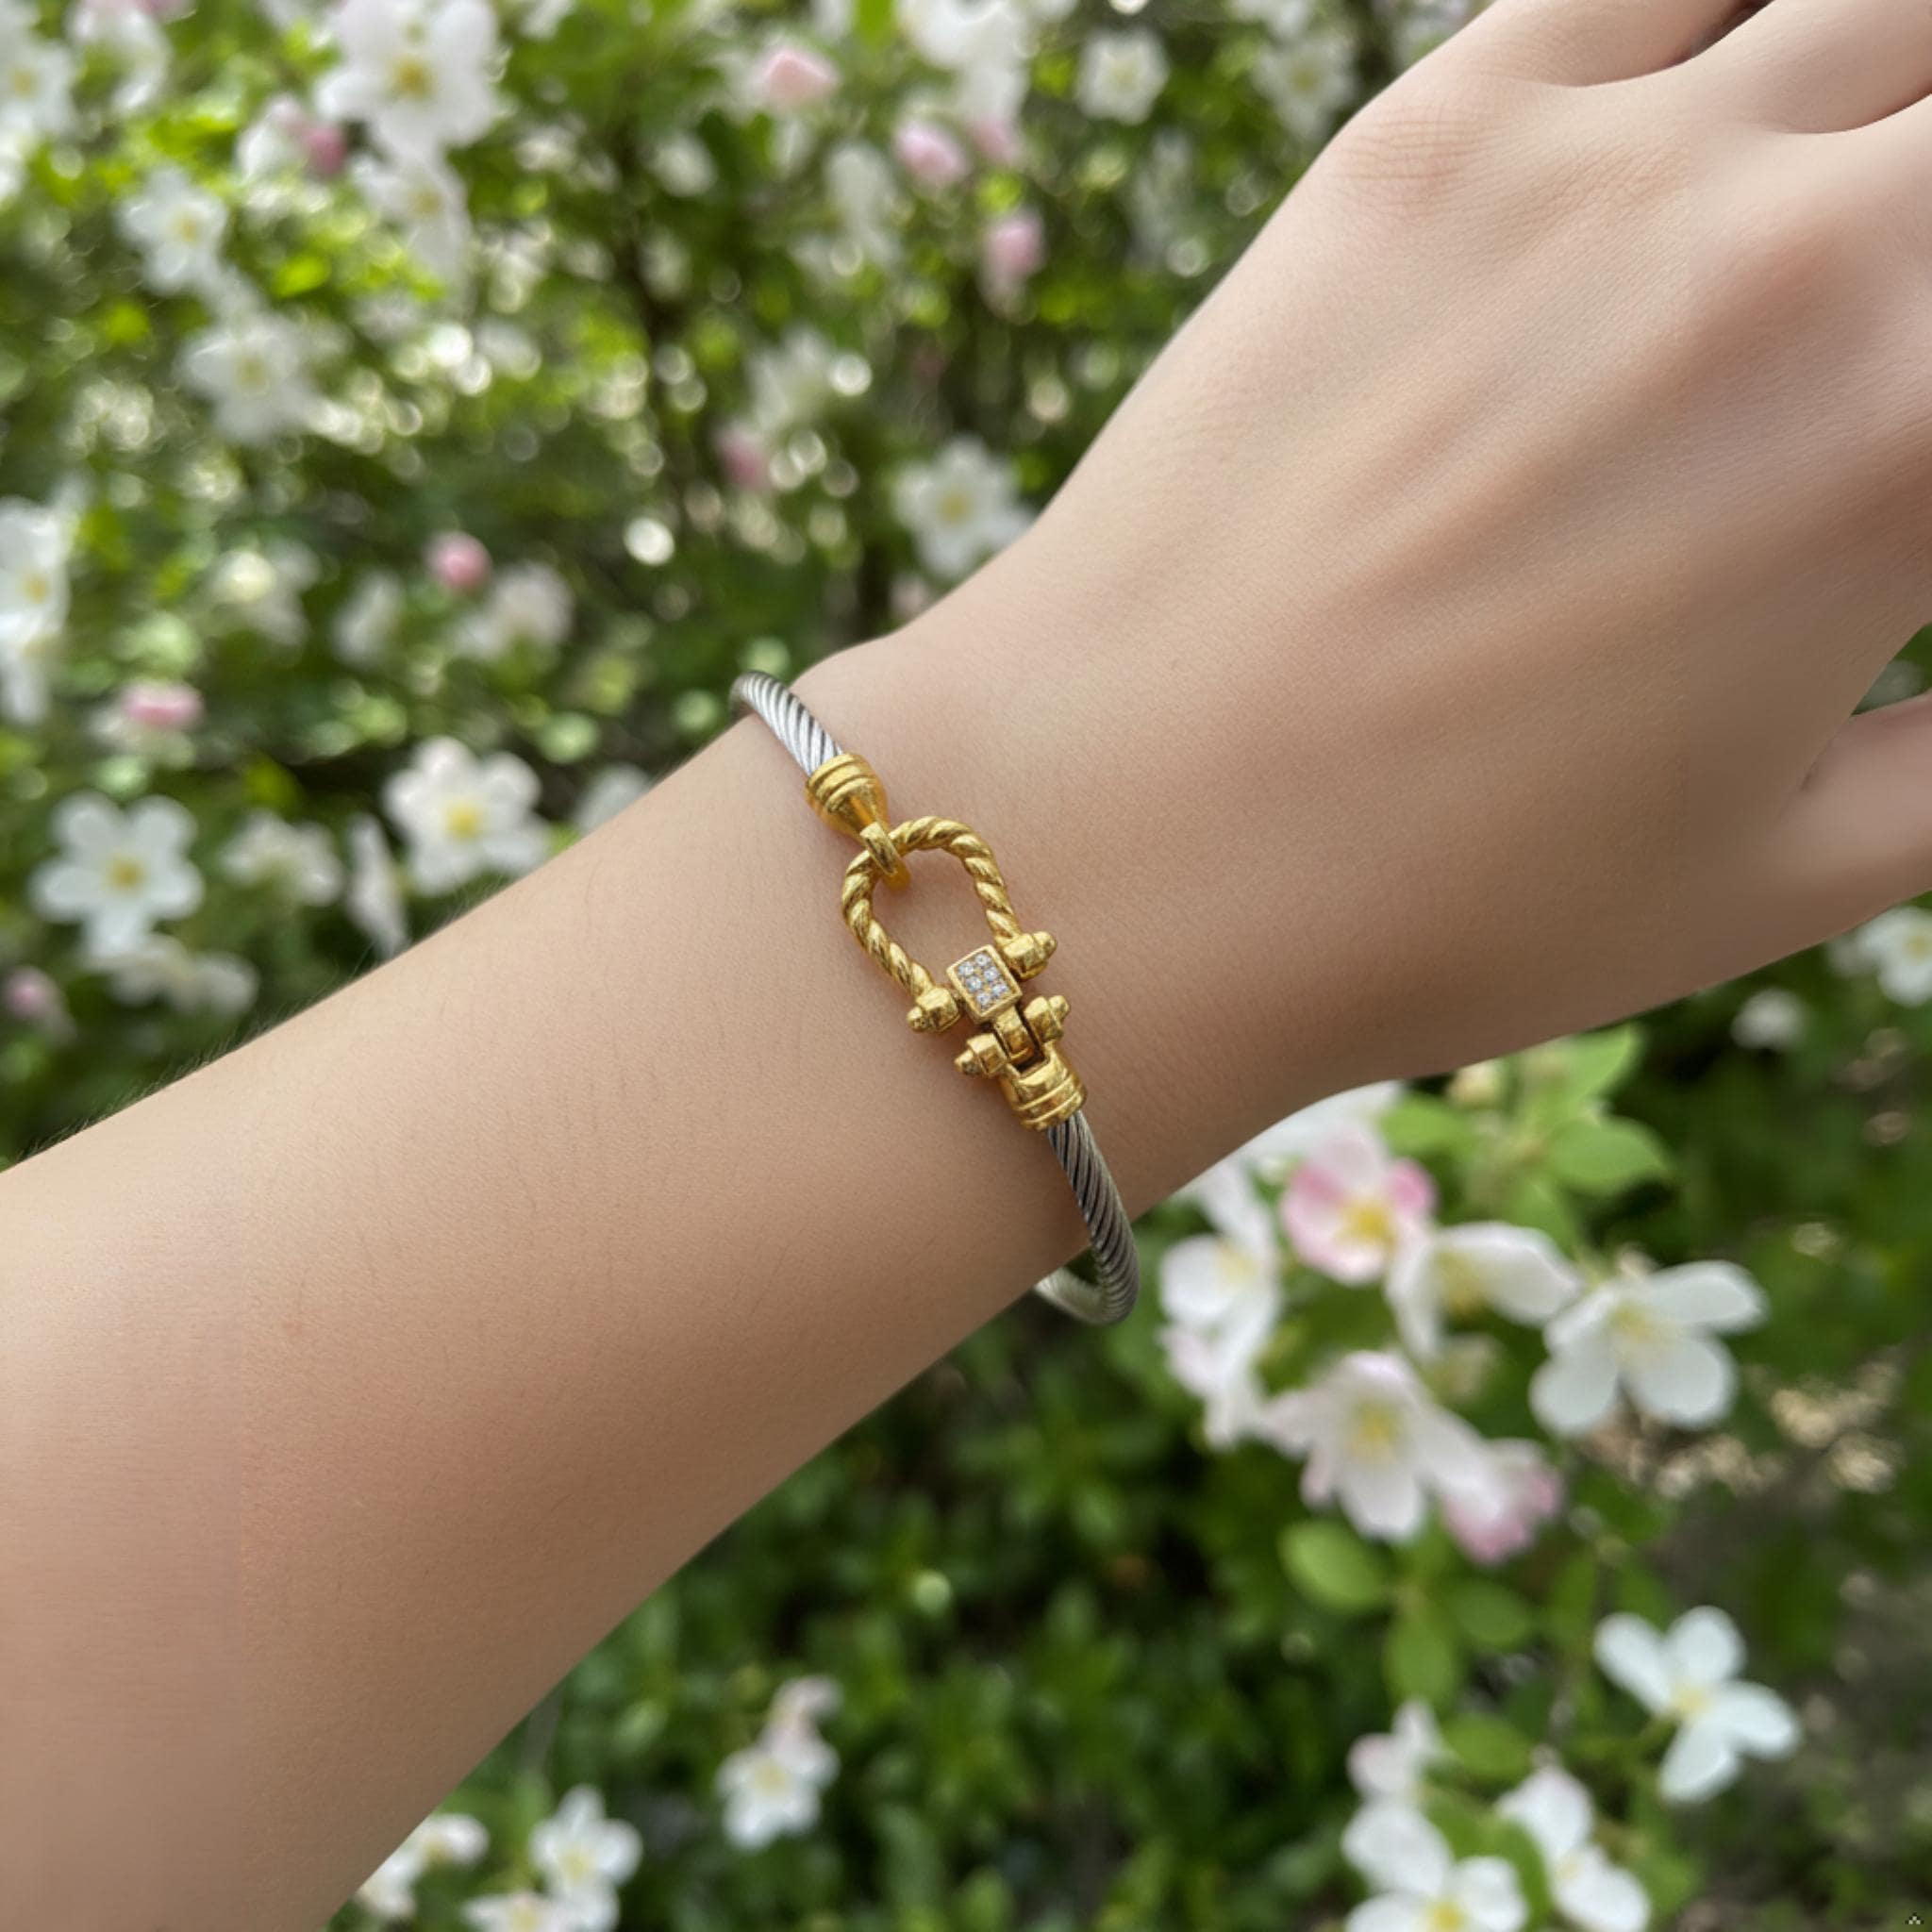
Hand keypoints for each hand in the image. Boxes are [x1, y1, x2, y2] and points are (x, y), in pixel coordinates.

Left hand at [813, 0, 1931, 1169]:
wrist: (1123, 844)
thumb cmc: (1445, 904)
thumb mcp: (1785, 874)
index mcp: (1918, 447)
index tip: (1894, 499)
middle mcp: (1793, 255)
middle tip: (1867, 346)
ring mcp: (1599, 163)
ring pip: (1863, 13)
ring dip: (1880, 110)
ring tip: (1814, 236)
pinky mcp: (1424, 135)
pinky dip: (1717, 31)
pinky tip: (1692, 142)